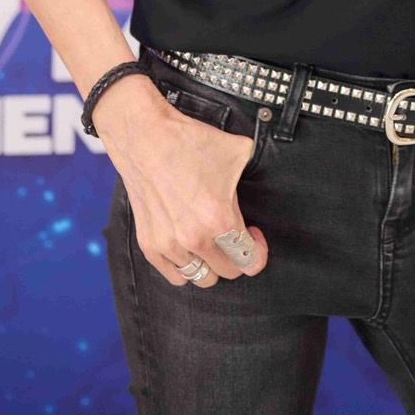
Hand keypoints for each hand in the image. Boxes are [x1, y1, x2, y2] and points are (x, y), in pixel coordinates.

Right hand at [106, 102, 268, 288]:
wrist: (146, 136)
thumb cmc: (189, 142)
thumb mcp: (238, 150)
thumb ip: (256, 169)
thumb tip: (268, 173)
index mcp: (219, 219)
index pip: (249, 260)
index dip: (258, 250)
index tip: (254, 235)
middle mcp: (194, 238)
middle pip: (227, 272)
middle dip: (236, 256)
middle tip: (233, 234)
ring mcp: (168, 245)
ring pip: (201, 278)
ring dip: (211, 264)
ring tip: (211, 241)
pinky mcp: (149, 245)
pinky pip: (175, 275)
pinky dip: (186, 266)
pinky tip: (190, 246)